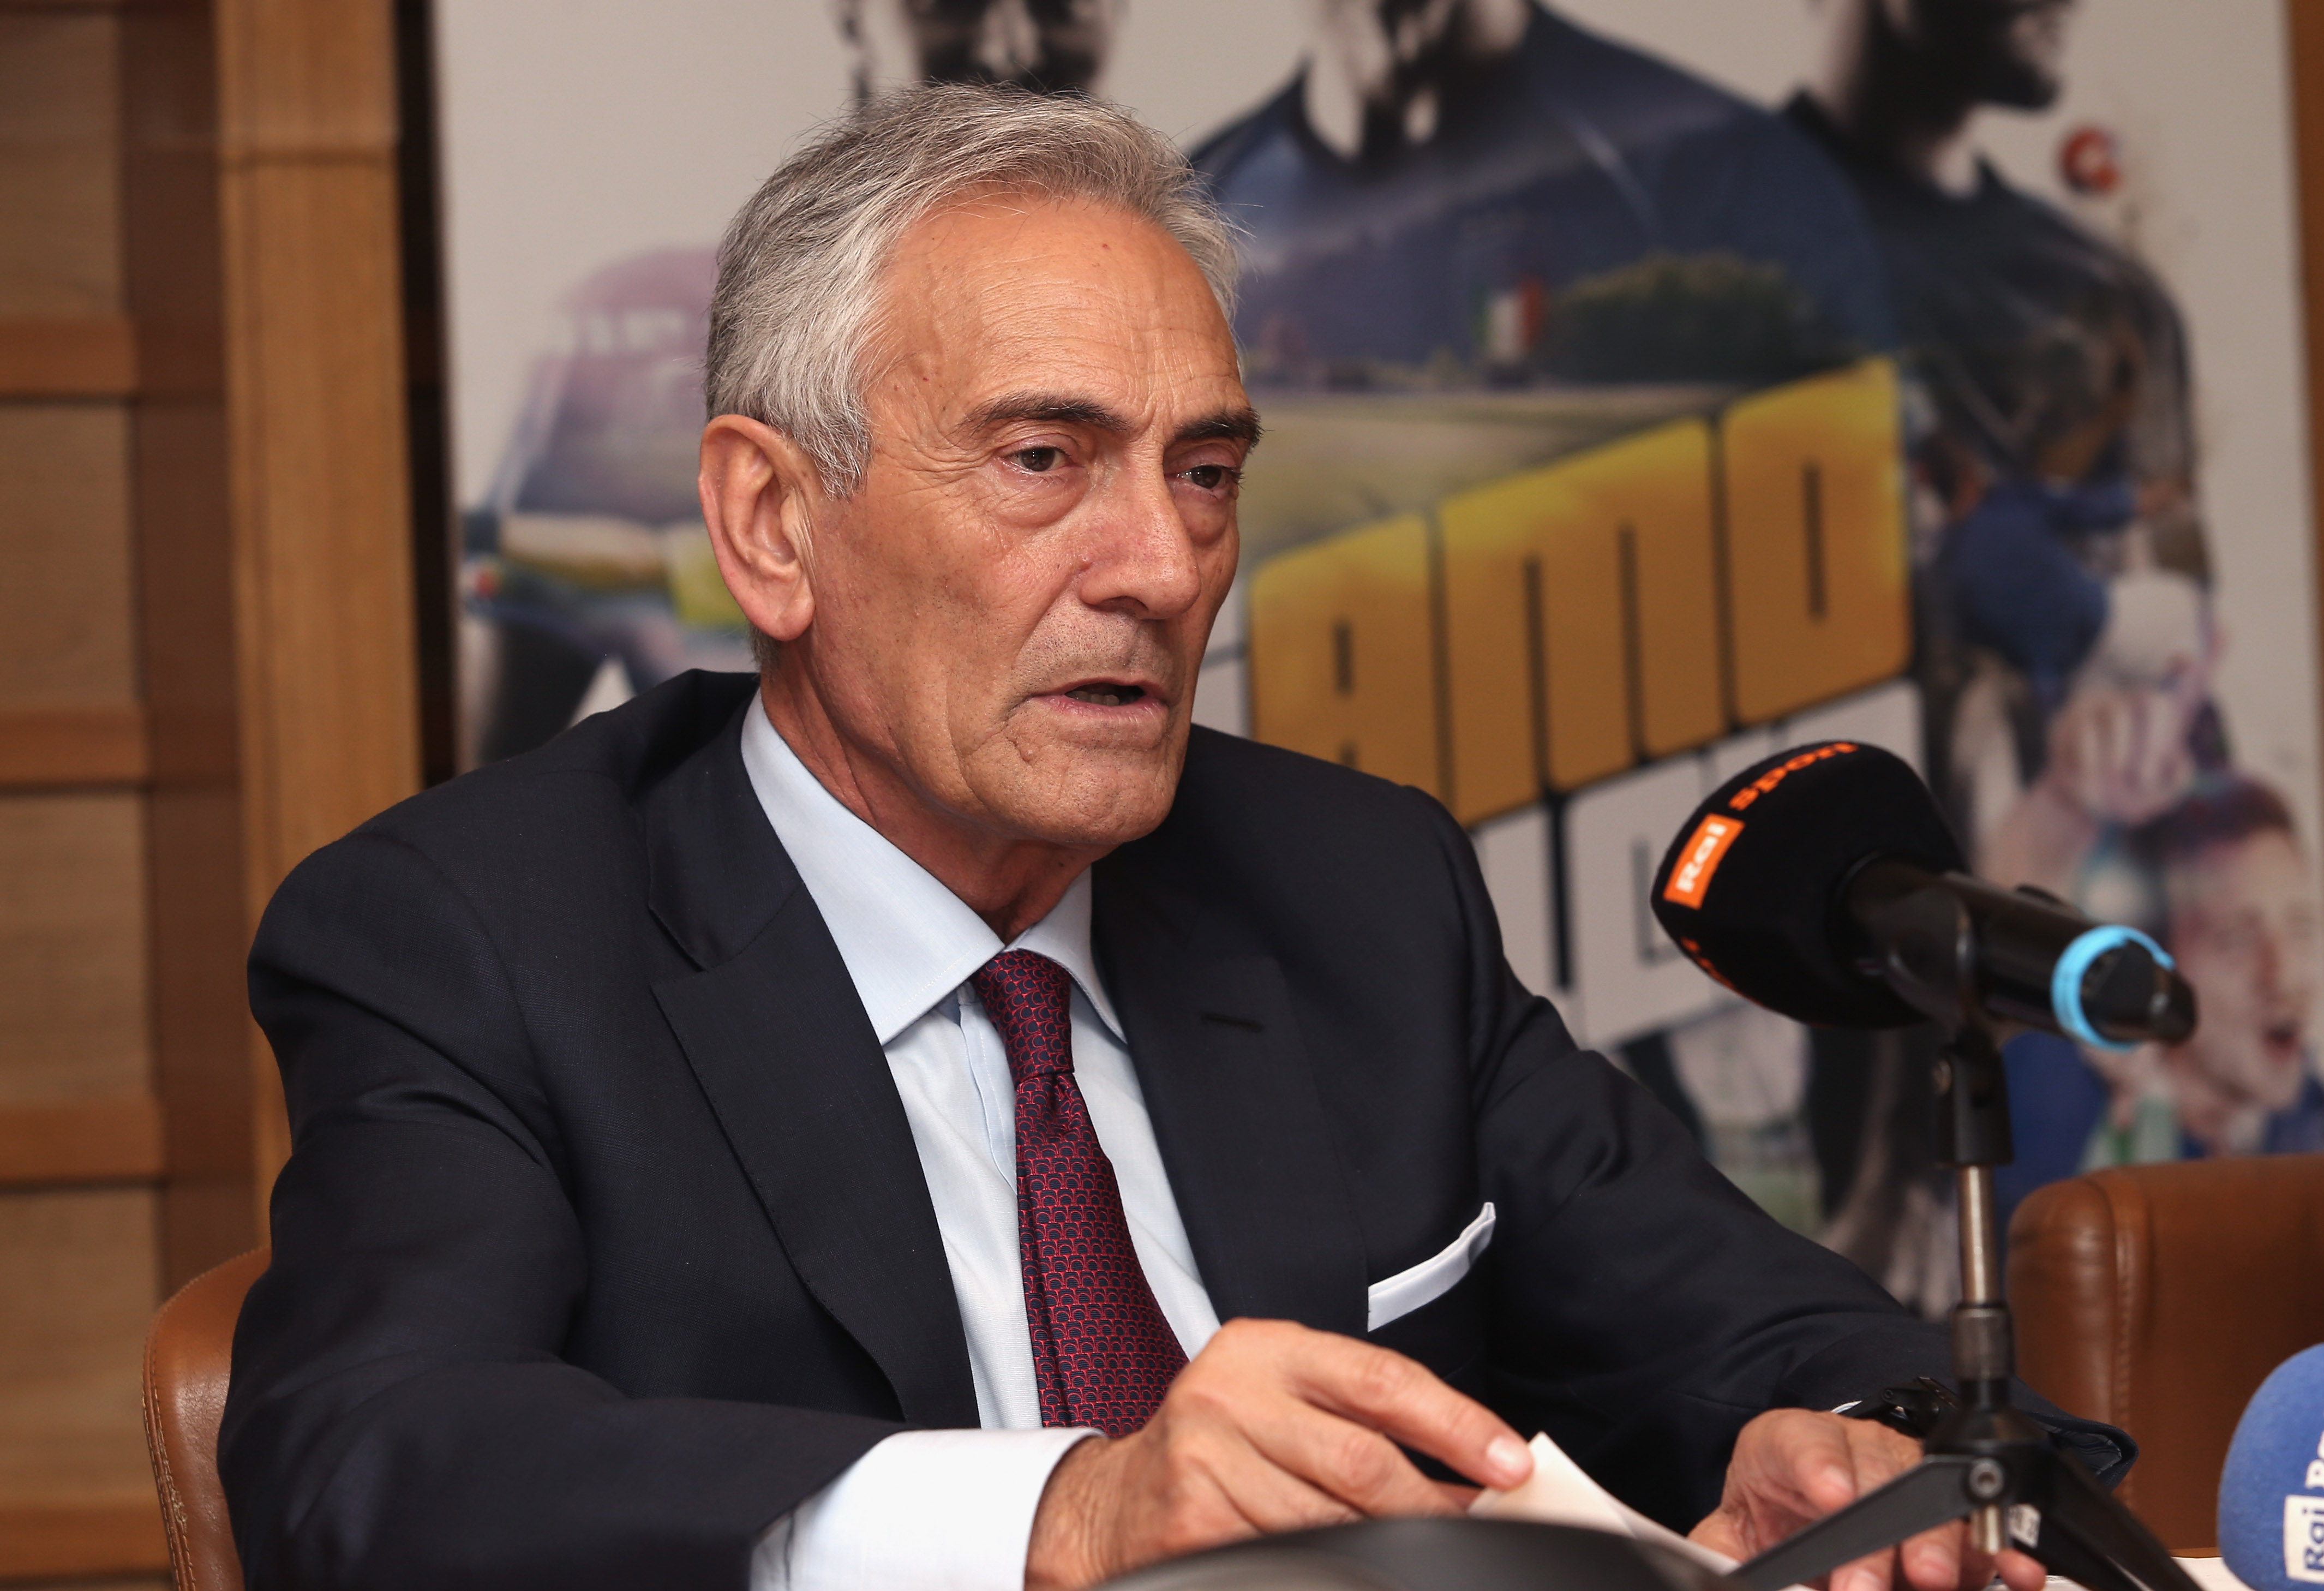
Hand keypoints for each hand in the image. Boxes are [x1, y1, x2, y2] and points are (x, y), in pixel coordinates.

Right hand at [1023, 1317, 1532, 1589]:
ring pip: (1331, 1523)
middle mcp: (1228, 1393)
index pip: (1381, 1381)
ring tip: (1417, 1555)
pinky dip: (1334, 1570)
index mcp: (1264, 1350)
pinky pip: (1288, 1559)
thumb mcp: (1287, 1403)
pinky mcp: (1191, 1524)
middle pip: (1362, 1461)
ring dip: (1389, 1548)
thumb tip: (1478, 1473)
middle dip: (1432, 1506)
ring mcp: (1203, 1459)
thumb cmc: (1224, 1444)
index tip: (1511, 1463)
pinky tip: (1351, 1567)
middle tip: (1477, 1527)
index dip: (1457, 1424)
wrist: (1117, 1501)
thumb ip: (1368, 1422)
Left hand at [1689, 1410, 2043, 1590]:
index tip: (1831, 1495)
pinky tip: (2011, 1570)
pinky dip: (1998, 1551)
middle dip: (1871, 1536)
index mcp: (1788, 1445)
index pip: (1800, 1441)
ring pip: (1931, 1495)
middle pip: (1874, 1475)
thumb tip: (1723, 1579)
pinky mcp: (1949, 1518)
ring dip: (1933, 1542)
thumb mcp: (1729, 1534)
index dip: (1818, 1466)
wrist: (1794, 1517)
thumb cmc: (1766, 1518)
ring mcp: (1908, 1477)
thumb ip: (1724, 1554)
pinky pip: (1977, 1528)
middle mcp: (1855, 1451)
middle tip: (1862, 1584)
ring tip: (1928, 1577)